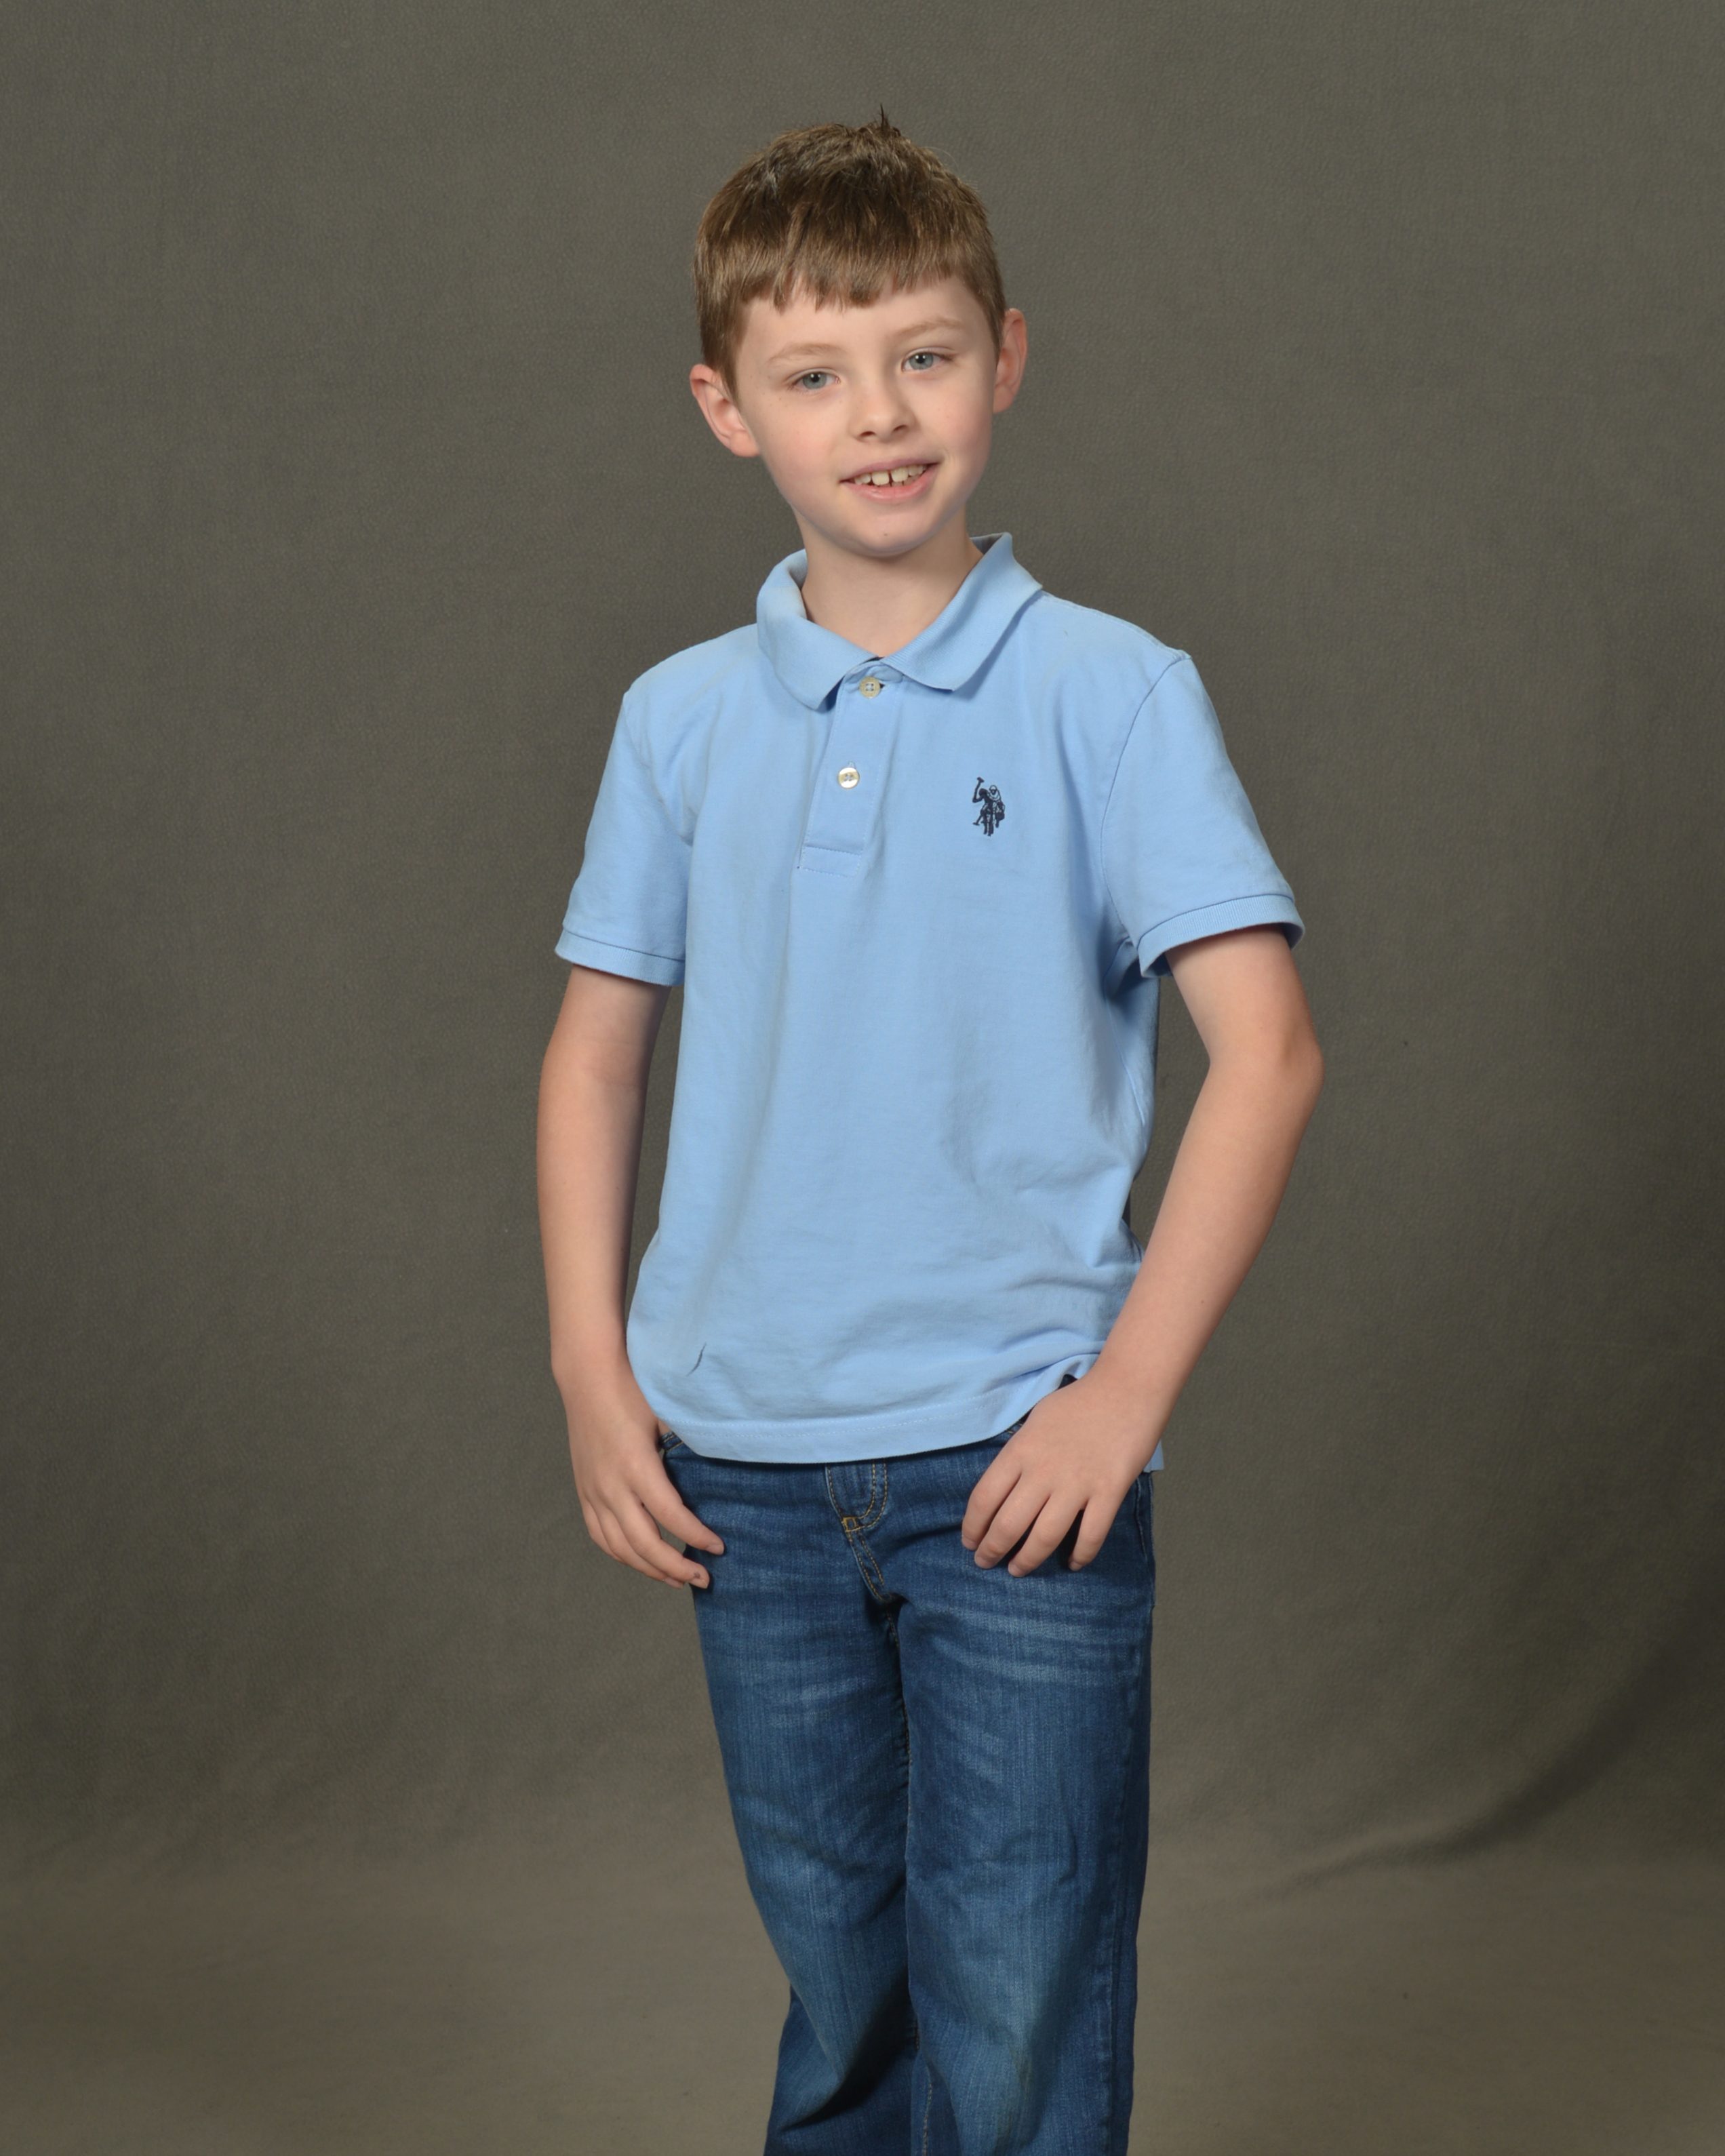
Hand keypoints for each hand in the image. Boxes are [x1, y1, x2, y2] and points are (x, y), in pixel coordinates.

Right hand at [562, 1364, 723, 1588]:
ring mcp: (593, 1492)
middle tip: (704, 1578)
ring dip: (650, 1569)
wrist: (587, 1376)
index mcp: (636, 1466)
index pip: (671, 1516)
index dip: (696, 1537)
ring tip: (677, 1580)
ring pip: (620, 1547)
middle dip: (676, 1567)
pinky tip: (642, 1562)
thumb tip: (727, 1467)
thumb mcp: (666, 1414)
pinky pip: (601, 1536)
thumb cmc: (633, 1389)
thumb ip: (690, 1445)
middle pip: (644, 1543)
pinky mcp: (584, 1492)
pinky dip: (622, 1555)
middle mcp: (611, 1485)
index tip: (719, 1548)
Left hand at [961, 1367, 1159, 1576]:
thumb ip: (1018, 1453)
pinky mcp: (1109, 1492)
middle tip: (986, 1562)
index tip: (970, 1541)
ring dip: (1027, 1561)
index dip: (973, 1527)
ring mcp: (1077, 1483)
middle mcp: (1043, 1471)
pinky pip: (1090, 1536)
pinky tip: (1072, 1563)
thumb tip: (1004, 1485)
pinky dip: (1079, 1555)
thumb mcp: (1034, 1421)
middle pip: (1007, 1525)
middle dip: (991, 1551)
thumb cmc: (1078, 1404)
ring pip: (1044, 1538)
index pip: (984, 1498)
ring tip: (1018, 1569)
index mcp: (1020, 1450)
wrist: (1126, 1389)